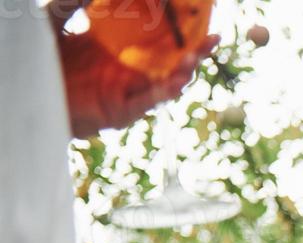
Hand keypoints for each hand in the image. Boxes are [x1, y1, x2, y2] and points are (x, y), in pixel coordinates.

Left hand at [48, 1, 217, 137]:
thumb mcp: (53, 21)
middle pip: (171, 59)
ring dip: (185, 72)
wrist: (25, 91)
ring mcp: (126, 89)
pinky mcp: (121, 110)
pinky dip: (163, 94)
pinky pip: (148, 102)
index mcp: (117, 46)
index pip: (156, 36)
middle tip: (214, 39)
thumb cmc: (37, 58)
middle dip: (195, 51)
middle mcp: (127, 68)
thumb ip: (73, 4)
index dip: (178, 28)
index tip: (197, 16)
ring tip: (194, 60)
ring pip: (167, 81)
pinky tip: (176, 83)